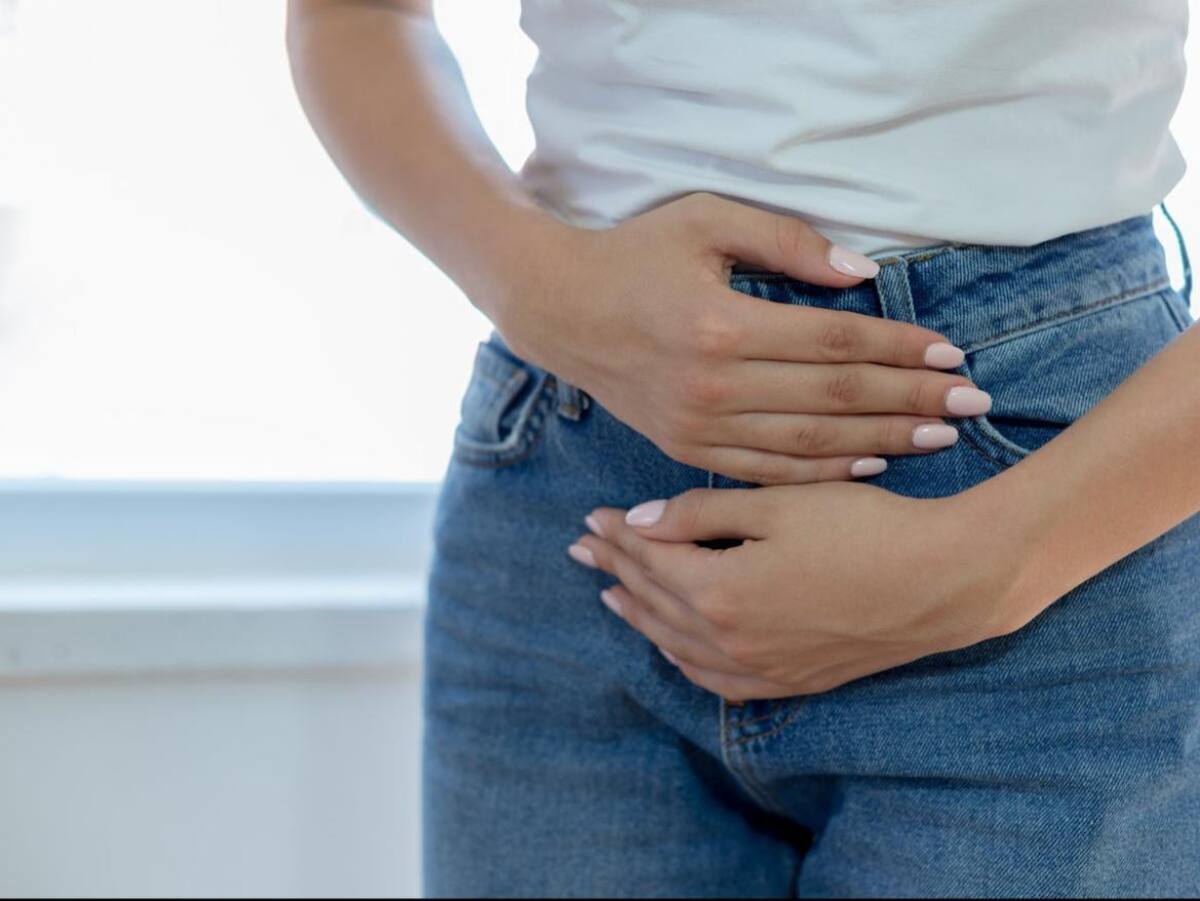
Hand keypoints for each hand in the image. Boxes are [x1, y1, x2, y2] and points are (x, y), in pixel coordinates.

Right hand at [492, 193, 989, 484]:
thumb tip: (861, 273)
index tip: (953, 354)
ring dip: (882, 441)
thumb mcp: (703, 221)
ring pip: (810, 443)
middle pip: (835, 397)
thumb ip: (785, 242)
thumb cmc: (634, 255)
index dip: (901, 347)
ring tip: (940, 437)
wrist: (558, 310)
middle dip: (911, 400)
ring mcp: (699, 426)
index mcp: (722, 325)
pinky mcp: (686, 448)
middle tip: (973, 403)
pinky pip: (767, 471)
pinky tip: (869, 466)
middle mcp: (714, 385)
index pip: (836, 341)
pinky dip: (822, 473)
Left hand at [567, 483, 1036, 700]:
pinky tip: (674, 644)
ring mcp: (761, 669)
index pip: (649, 561)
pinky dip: (682, 657)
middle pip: (654, 602)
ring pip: (676, 645)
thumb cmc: (865, 528)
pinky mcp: (790, 681)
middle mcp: (730, 641)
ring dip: (640, 616)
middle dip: (615, 571)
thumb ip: (701, 514)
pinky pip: (715, 680)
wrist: (943, 581)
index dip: (618, 535)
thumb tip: (640, 520)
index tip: (592, 516)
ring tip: (612, 594)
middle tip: (583, 549)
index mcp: (719, 592)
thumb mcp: (778, 503)